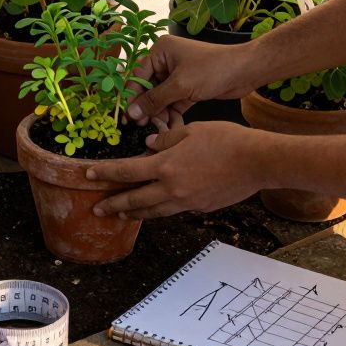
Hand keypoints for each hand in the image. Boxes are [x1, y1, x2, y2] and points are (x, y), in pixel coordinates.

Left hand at [86, 122, 265, 218]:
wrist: (257, 162)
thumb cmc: (226, 140)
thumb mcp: (191, 131)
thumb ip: (166, 138)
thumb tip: (148, 144)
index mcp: (166, 166)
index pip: (127, 171)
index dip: (105, 174)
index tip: (88, 175)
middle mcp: (172, 188)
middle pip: (135, 200)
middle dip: (113, 204)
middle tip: (97, 209)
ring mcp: (187, 201)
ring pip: (154, 211)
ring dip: (135, 213)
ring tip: (122, 214)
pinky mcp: (201, 208)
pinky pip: (175, 210)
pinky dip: (162, 209)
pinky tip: (159, 207)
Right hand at [126, 34, 256, 129]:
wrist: (245, 71)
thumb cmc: (212, 69)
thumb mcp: (179, 85)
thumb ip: (154, 100)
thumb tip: (131, 112)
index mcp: (161, 51)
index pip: (138, 75)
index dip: (132, 96)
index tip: (126, 115)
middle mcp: (167, 61)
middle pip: (148, 88)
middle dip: (146, 107)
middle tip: (139, 125)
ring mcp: (178, 76)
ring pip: (161, 98)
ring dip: (159, 113)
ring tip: (155, 128)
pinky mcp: (188, 88)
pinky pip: (173, 102)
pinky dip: (171, 114)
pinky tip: (169, 127)